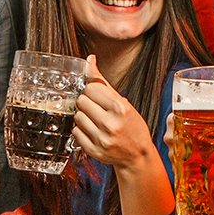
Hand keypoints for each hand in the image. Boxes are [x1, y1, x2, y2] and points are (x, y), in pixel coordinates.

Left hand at [75, 56, 172, 214]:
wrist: (137, 155)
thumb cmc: (131, 126)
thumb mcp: (123, 102)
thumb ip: (103, 81)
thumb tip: (89, 59)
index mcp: (121, 108)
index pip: (91, 88)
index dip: (92, 91)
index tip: (98, 96)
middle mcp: (111, 124)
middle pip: (81, 102)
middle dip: (87, 103)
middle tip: (97, 109)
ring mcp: (102, 139)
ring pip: (77, 116)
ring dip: (83, 116)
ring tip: (96, 121)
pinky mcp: (94, 150)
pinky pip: (75, 132)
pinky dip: (81, 130)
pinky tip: (93, 131)